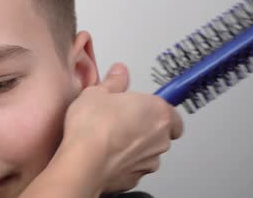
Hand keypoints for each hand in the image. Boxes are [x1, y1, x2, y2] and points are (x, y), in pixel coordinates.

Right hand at [60, 63, 182, 193]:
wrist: (83, 162)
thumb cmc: (93, 127)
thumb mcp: (97, 92)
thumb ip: (114, 82)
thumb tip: (119, 73)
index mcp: (157, 111)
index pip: (169, 109)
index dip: (151, 107)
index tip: (138, 104)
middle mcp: (160, 138)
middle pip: (160, 130)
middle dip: (143, 125)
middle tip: (119, 118)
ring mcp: (149, 160)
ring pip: (147, 151)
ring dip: (133, 145)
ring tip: (107, 137)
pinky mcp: (135, 178)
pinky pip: (133, 167)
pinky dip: (122, 162)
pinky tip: (103, 154)